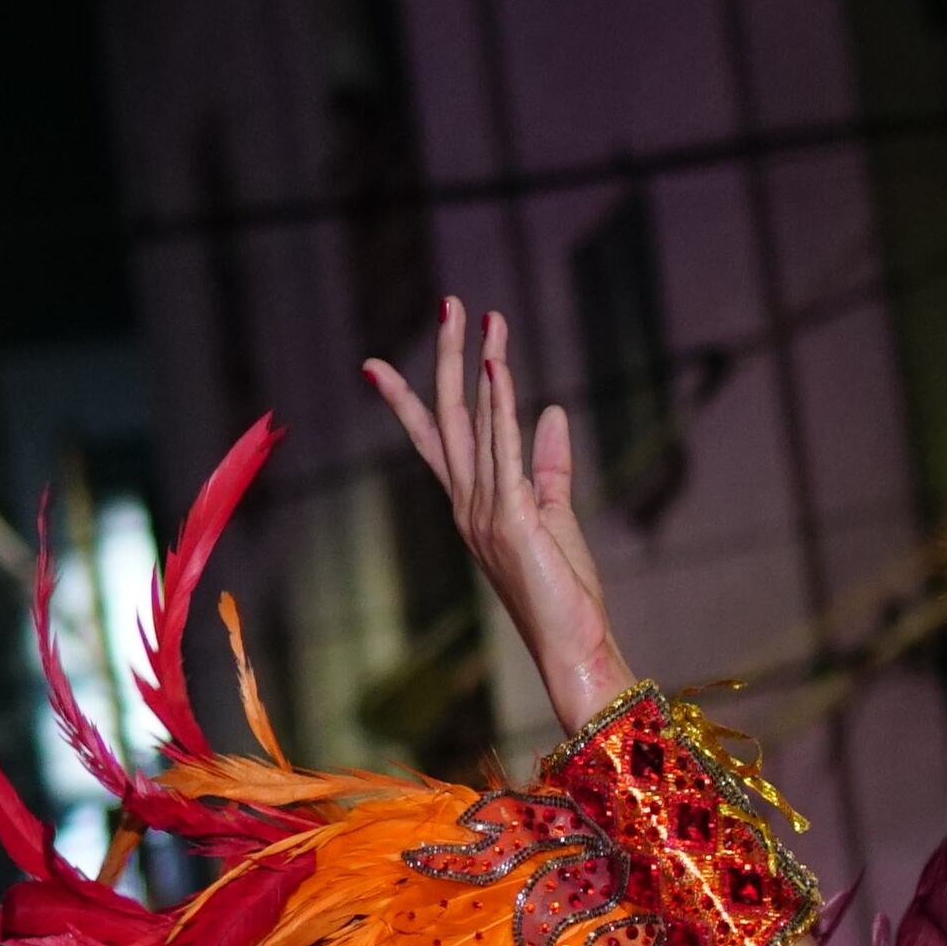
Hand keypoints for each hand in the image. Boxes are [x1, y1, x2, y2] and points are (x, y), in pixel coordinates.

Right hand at [364, 298, 626, 718]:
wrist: (572, 643)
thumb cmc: (564, 590)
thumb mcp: (555, 514)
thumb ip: (549, 463)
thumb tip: (551, 409)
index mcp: (471, 503)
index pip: (433, 439)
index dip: (406, 398)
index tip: (375, 363)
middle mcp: (467, 503)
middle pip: (448, 416)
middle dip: (447, 357)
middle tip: (449, 302)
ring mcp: (483, 511)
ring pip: (473, 422)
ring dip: (481, 364)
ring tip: (483, 316)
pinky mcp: (511, 518)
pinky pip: (502, 449)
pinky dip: (500, 404)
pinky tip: (497, 365)